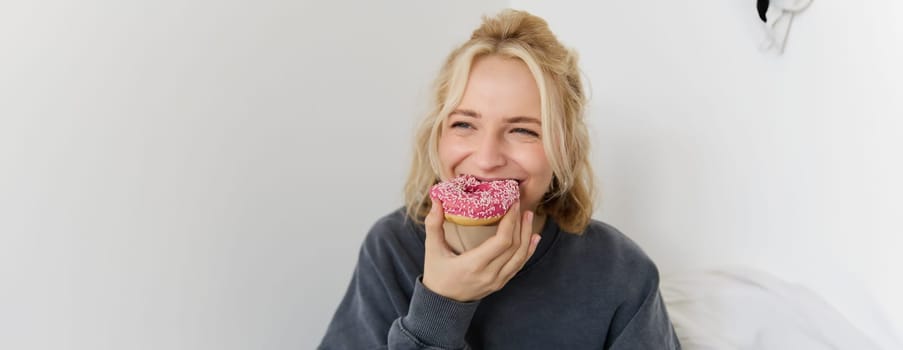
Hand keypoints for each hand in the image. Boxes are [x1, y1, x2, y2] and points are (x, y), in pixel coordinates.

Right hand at [422, 198, 540, 301]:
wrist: (442, 303)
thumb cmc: (436, 274)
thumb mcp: (432, 249)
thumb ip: (433, 224)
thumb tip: (436, 199)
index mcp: (473, 265)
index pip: (502, 242)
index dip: (510, 221)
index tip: (512, 204)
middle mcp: (489, 274)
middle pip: (514, 247)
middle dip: (520, 224)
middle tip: (520, 204)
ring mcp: (497, 281)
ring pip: (520, 256)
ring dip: (527, 235)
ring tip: (528, 216)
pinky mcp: (500, 283)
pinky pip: (519, 266)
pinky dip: (529, 251)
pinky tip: (535, 238)